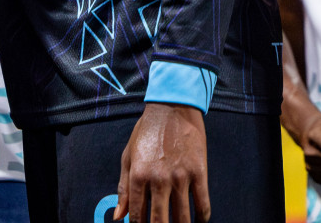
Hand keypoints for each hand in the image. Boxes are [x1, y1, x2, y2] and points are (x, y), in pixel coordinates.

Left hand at [115, 103, 208, 222]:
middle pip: (160, 222)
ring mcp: (180, 177)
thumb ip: (123, 189)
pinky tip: (198, 221)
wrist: (172, 108)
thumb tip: (118, 217)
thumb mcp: (128, 157)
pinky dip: (202, 218)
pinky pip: (203, 205)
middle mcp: (158, 179)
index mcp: (138, 175)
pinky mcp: (199, 173)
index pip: (137, 215)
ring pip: (183, 218)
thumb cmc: (147, 132)